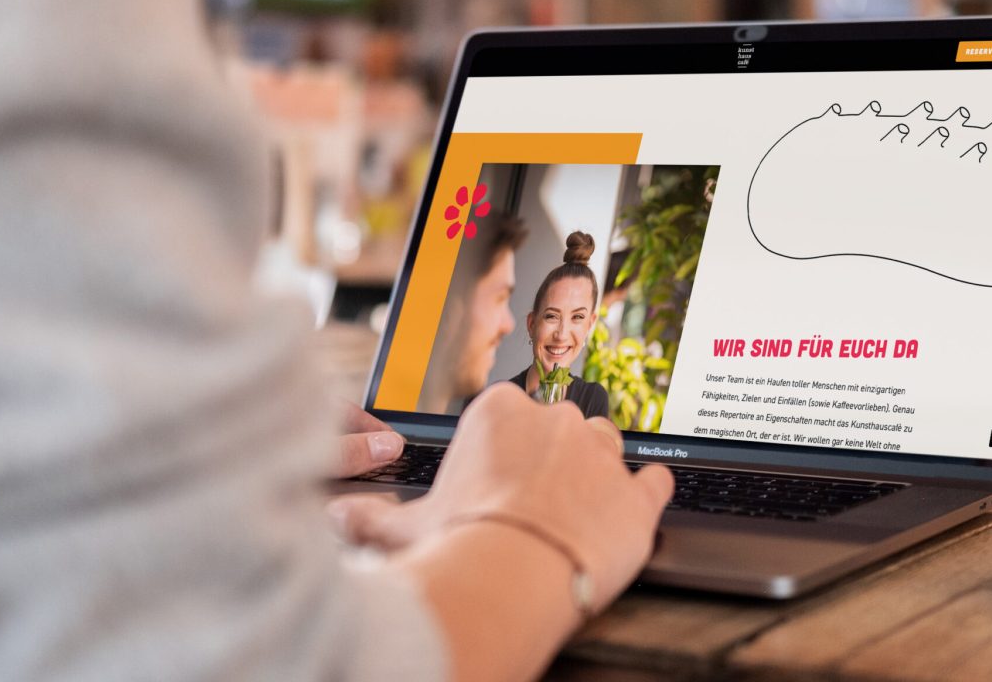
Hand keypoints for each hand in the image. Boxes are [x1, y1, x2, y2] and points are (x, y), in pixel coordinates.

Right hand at [330, 383, 672, 611]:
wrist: (511, 580)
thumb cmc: (455, 546)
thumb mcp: (400, 527)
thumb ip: (368, 515)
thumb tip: (336, 516)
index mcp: (499, 412)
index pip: (510, 410)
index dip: (506, 446)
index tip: (498, 474)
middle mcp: (556, 420)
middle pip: (562, 424)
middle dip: (552, 456)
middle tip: (532, 499)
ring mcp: (602, 455)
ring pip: (609, 445)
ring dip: (597, 471)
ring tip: (578, 509)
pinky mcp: (638, 496)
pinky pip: (655, 482)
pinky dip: (646, 495)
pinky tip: (631, 511)